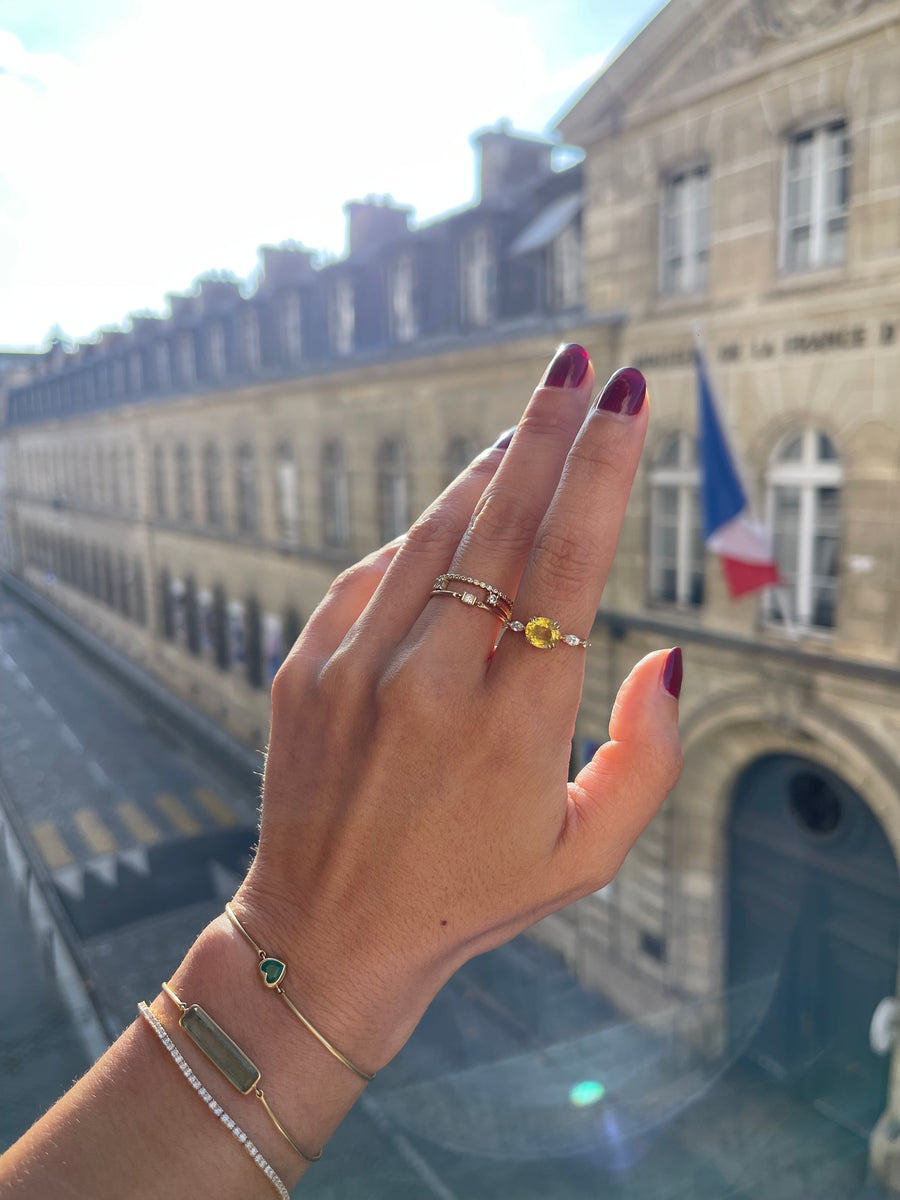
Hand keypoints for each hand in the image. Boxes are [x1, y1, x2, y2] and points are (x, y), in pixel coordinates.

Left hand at [235, 344, 682, 1067]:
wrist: (324, 932)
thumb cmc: (471, 895)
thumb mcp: (589, 854)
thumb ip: (648, 757)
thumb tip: (665, 658)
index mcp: (512, 726)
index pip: (568, 563)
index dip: (602, 469)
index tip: (627, 399)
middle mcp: (429, 684)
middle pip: (499, 521)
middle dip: (547, 429)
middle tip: (578, 362)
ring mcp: (354, 668)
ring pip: (432, 533)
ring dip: (486, 472)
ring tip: (529, 425)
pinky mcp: (303, 666)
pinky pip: (373, 571)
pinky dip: (421, 538)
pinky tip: (453, 524)